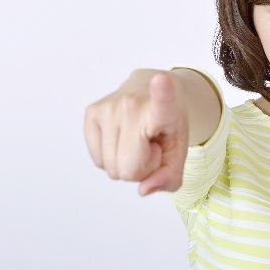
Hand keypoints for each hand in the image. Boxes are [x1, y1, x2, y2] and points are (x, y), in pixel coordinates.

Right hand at [83, 70, 188, 195]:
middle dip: (140, 167)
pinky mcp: (91, 111)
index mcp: (164, 110)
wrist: (154, 89)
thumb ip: (168, 177)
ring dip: (124, 162)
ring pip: (110, 169)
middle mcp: (133, 105)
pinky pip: (97, 161)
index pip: (162, 104)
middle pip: (127, 169)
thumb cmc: (167, 126)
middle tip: (149, 145)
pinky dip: (109, 158)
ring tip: (136, 139)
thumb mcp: (178, 153)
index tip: (161, 79)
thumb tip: (142, 190)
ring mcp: (109, 107)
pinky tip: (121, 138)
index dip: (162, 94)